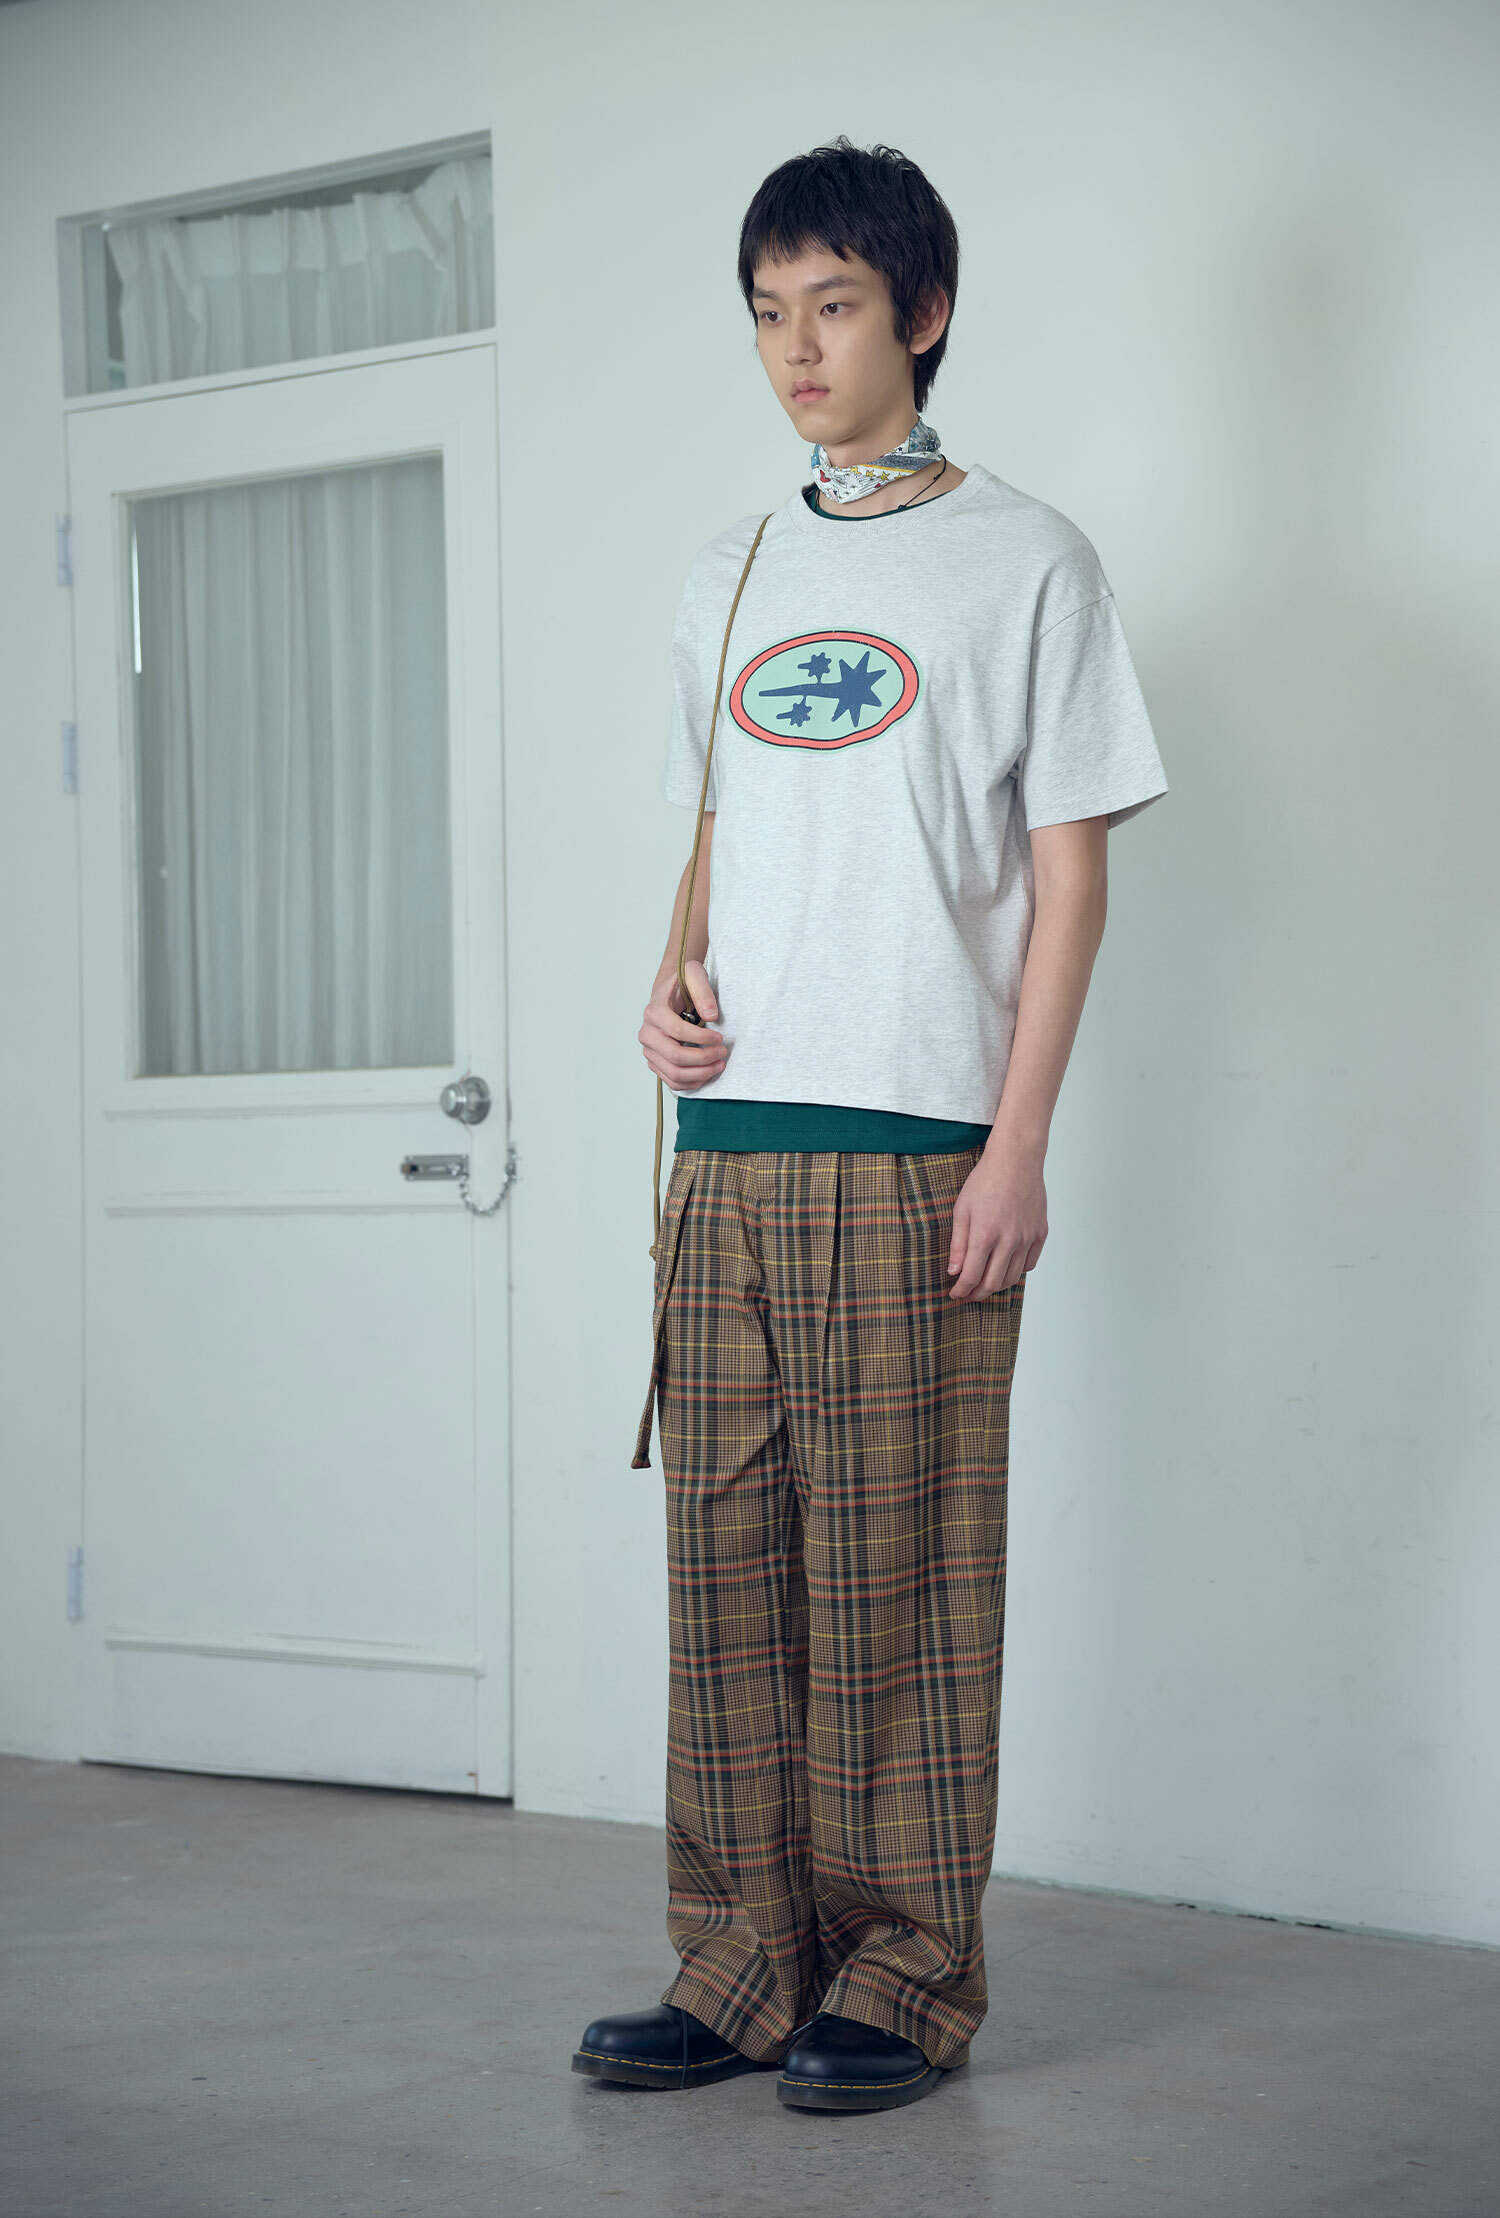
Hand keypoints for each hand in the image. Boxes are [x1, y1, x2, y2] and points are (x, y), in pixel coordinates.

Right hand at [639, 962, 728, 1091]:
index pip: (677, 1031)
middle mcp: (647, 1033)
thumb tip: (711, 1016)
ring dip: (700, 1073)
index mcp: (654, 1012)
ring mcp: (650, 1050)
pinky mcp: (655, 1062)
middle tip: (723, 1053)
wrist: (671, 996)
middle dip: (703, 1058)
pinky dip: (692, 1082)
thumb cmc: (683, 986)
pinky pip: (672, 1081)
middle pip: (675, 1056)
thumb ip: (703, 992)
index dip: (702, 1038)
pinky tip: (707, 1073)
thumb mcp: (694, 976)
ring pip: (674, 1073)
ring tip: (719, 1065)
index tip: (720, 1038)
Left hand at [946, 1146, 1046, 1299]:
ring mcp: (1027, 1238)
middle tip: (968, 1295)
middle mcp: (1009, 1241)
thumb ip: (958, 1244)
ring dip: (996, 1285)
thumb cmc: (985, 1181)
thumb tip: (955, 1272)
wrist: (1016, 1161)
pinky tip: (1005, 1266)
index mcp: (985, 1235)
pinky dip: (1016, 1270)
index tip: (954, 1294)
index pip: (972, 1277)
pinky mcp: (1040, 1234)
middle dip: (977, 1294)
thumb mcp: (962, 1210)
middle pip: (993, 1283)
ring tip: (985, 1283)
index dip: (961, 1291)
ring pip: (1013, 1277)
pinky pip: (1029, 1264)